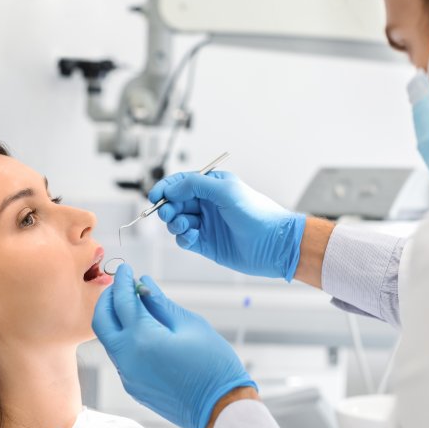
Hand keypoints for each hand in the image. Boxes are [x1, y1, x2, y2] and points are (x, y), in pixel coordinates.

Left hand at [92, 263, 256, 427]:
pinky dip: (125, 339)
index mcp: (142, 339)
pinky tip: (143, 332)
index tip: (126, 269)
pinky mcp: (133, 386)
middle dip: (108, 299)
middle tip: (122, 287)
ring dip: (115, 320)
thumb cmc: (213, 363)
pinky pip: (121, 357)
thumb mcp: (190, 325)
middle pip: (101, 321)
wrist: (219, 409)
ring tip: (135, 307)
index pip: (122, 301)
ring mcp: (127, 376)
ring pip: (109, 340)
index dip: (123, 281)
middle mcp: (127, 358)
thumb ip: (161, 303)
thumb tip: (144, 284)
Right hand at [148, 171, 306, 280]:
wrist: (274, 244)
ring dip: (175, 223)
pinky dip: (183, 238)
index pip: (181, 183)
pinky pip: (184, 239)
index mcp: (213, 186)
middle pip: (176, 203)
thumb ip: (194, 185)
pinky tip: (191, 237)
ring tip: (183, 226)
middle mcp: (208, 204)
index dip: (166, 189)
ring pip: (178, 221)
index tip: (155, 196)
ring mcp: (206, 224)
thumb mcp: (225, 190)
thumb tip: (171, 190)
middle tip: (167, 213)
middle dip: (167, 207)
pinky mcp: (206, 244)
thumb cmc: (257, 213)